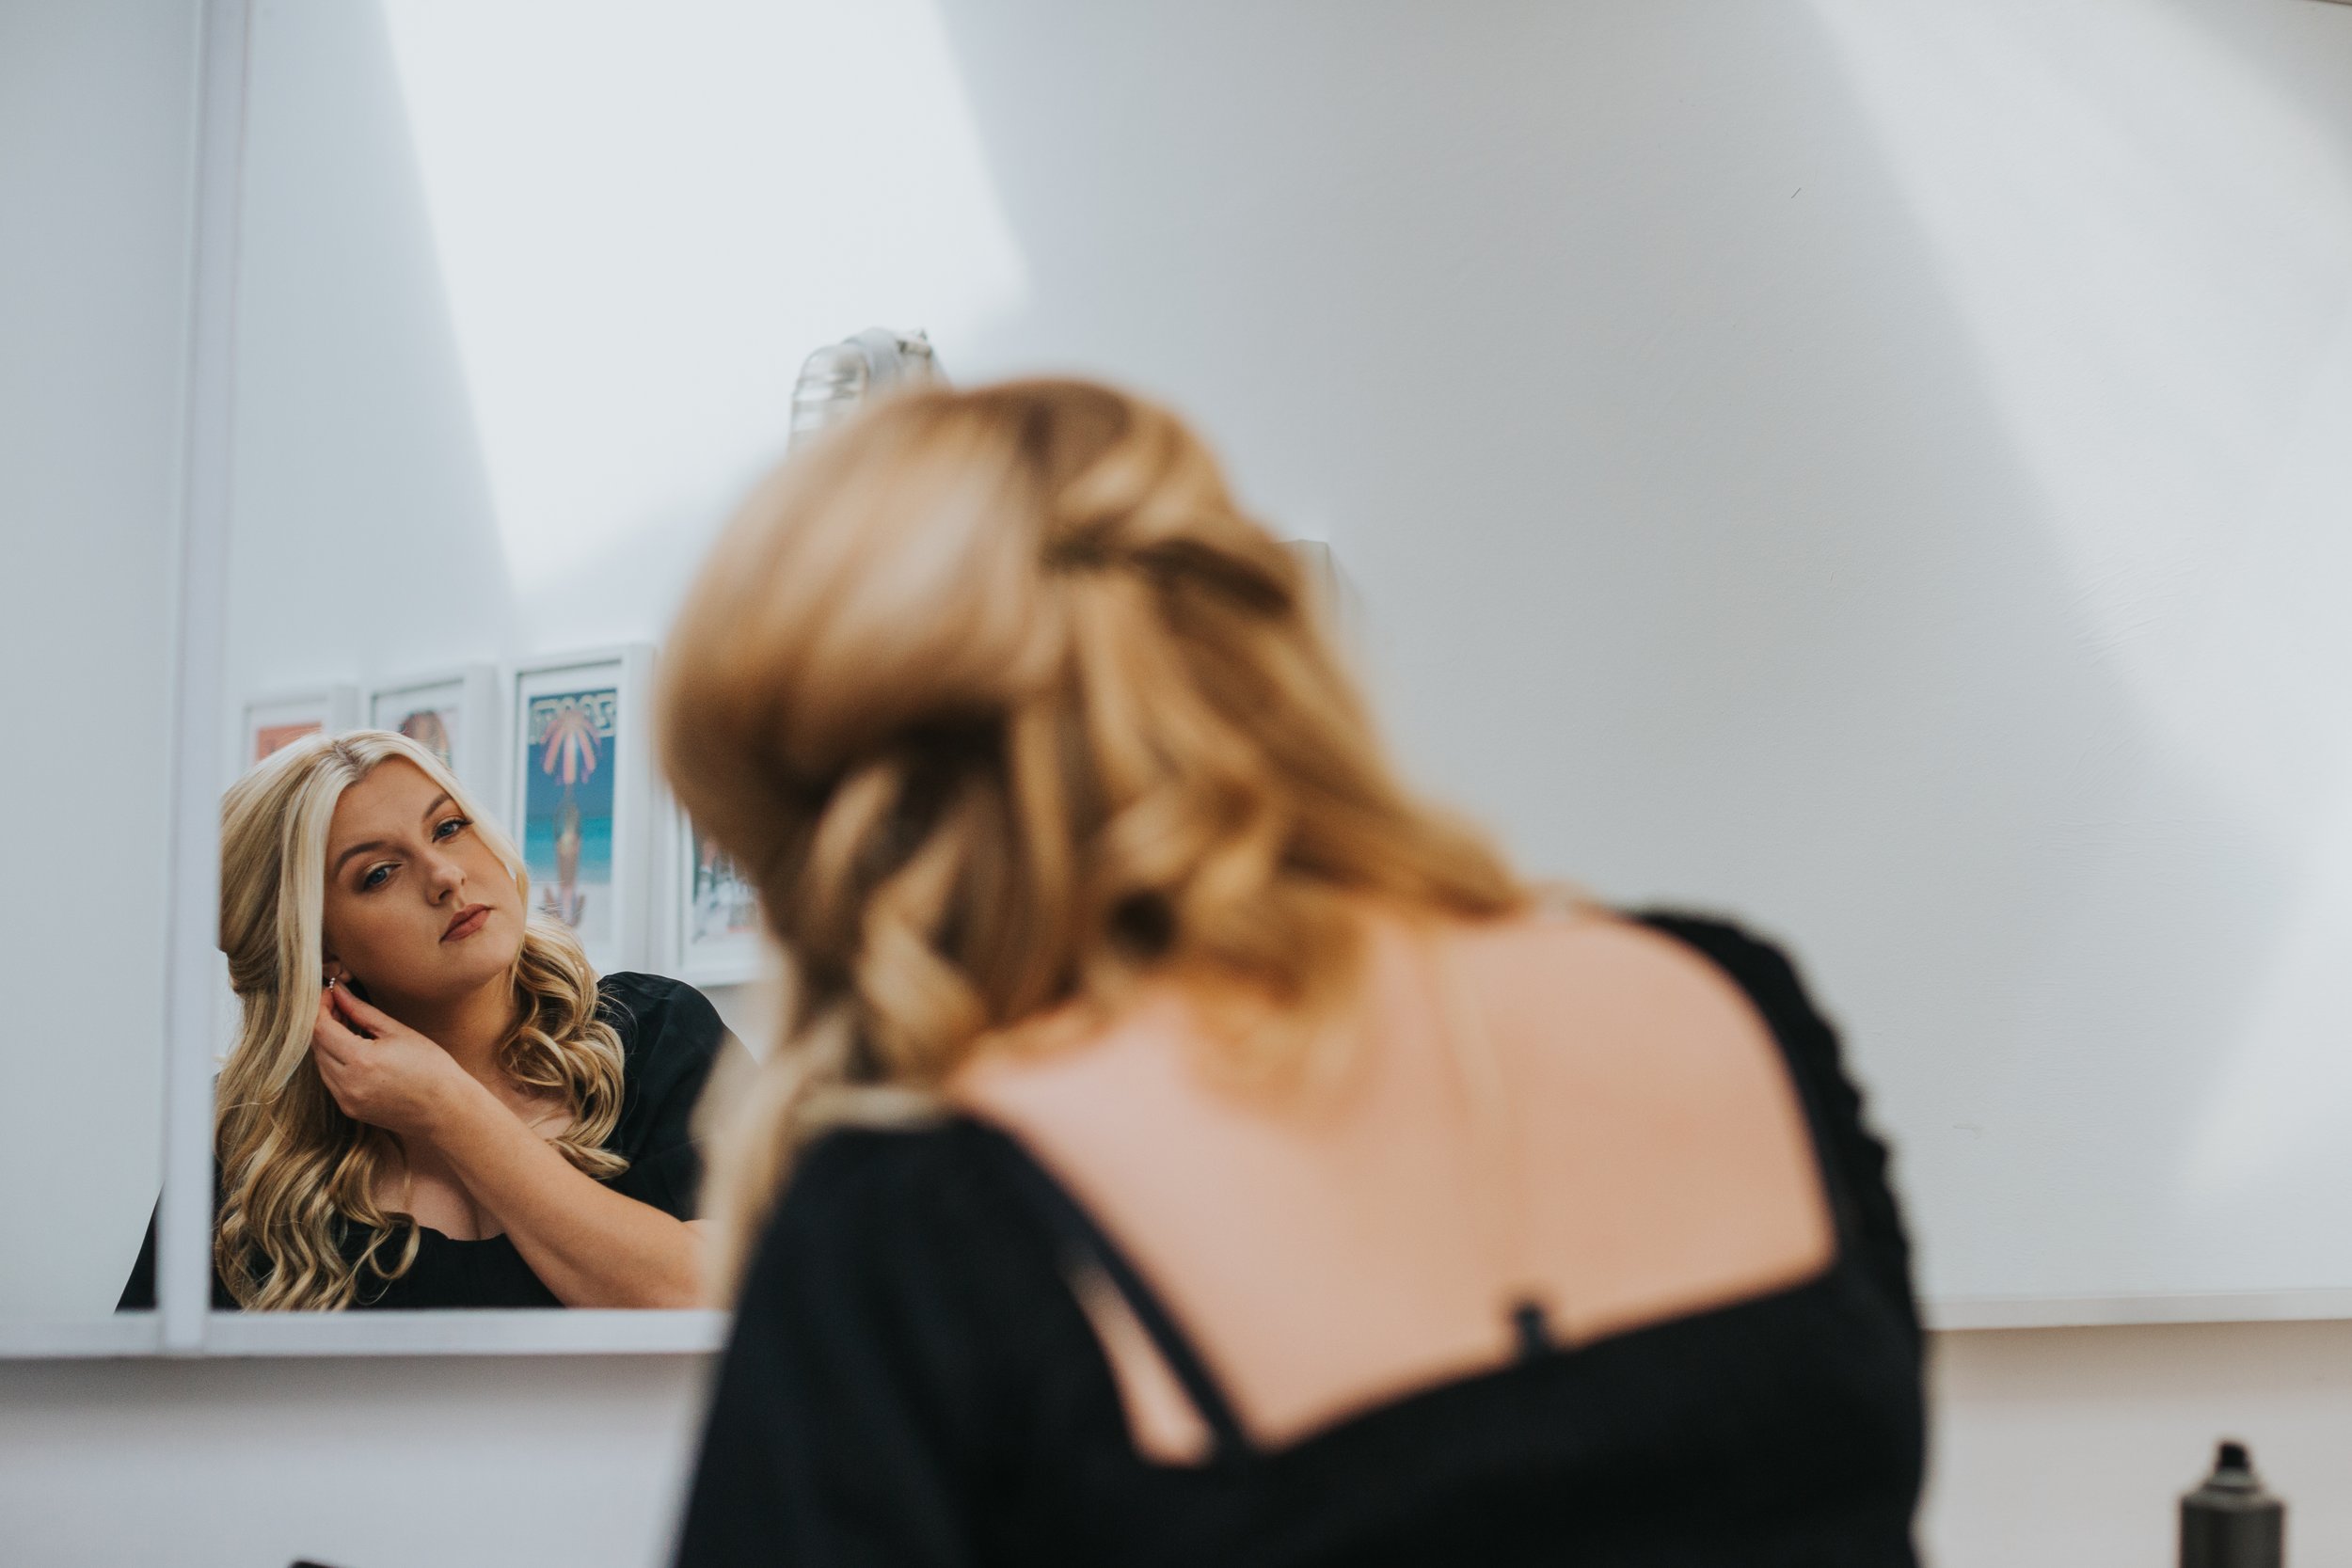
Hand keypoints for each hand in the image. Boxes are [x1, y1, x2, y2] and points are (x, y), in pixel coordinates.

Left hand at [311, 984, 478, 1142]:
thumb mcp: (398, 1032)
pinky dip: (335, 1061)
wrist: (445, 1109)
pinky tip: (353, 1050)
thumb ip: (362, 1011)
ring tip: (348, 1026)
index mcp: (361, 1060)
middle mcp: (347, 1083)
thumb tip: (339, 992)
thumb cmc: (431, 1067)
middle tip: (340, 1006)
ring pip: (320, 1063)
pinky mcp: (350, 1109)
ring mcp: (346, 1099)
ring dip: (328, 1043)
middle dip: (323, 1023)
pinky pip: (330, 1079)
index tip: (329, 994)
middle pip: (317, 1045)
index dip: (321, 1008)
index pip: (321, 1028)